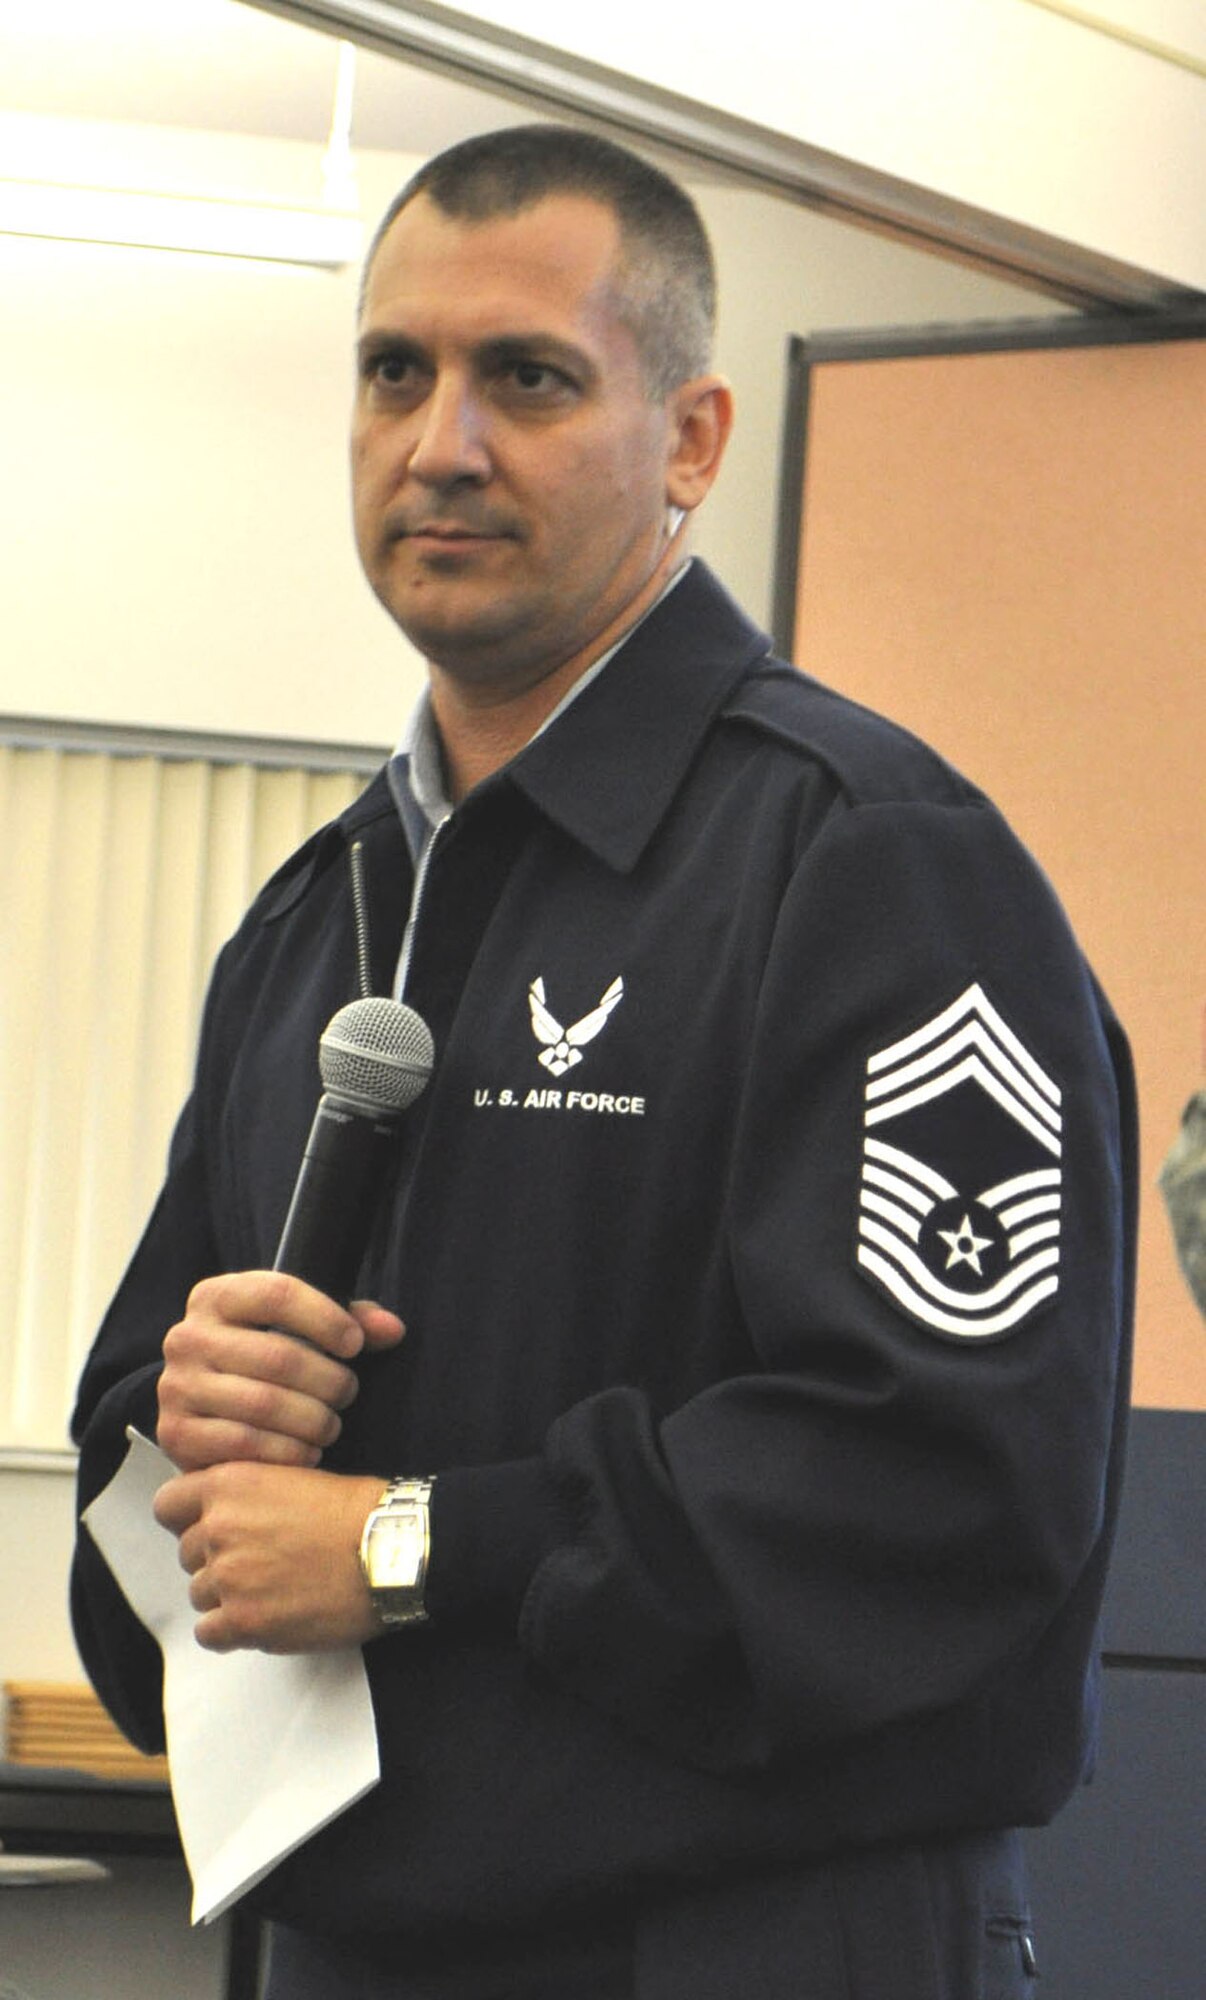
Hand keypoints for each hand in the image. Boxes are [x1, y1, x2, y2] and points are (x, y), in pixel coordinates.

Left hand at [153, 1461, 386, 1653]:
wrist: (391, 1549)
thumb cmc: (357, 1510)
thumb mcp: (293, 1476)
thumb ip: (247, 1495)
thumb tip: (222, 1516)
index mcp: (229, 1484)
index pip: (168, 1505)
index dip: (187, 1518)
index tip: (208, 1527)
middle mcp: (219, 1528)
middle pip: (187, 1554)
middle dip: (216, 1559)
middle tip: (260, 1562)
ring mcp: (229, 1578)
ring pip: (200, 1594)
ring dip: (227, 1595)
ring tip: (272, 1590)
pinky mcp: (244, 1622)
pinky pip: (209, 1634)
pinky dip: (231, 1631)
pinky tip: (264, 1618)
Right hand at [156, 1270, 403, 1472]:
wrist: (203, 1410)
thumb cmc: (262, 1360)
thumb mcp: (298, 1328)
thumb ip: (350, 1321)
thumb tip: (392, 1330)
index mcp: (215, 1297)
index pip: (278, 1293)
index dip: (326, 1318)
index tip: (355, 1343)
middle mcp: (187, 1337)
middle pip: (278, 1355)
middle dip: (328, 1379)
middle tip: (347, 1392)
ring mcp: (177, 1387)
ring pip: (265, 1404)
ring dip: (313, 1419)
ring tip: (331, 1424)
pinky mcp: (177, 1434)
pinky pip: (245, 1445)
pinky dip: (287, 1452)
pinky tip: (307, 1451)